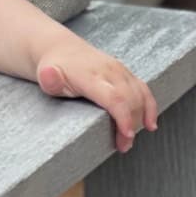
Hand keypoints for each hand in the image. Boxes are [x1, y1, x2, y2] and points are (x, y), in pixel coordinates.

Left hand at [37, 40, 158, 153]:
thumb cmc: (54, 68)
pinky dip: (150, 107)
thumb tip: (49, 75)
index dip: (124, 117)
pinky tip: (150, 124)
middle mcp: (108, 70)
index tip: (126, 136)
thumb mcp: (46, 75)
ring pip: (140, 96)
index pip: (114, 97)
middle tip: (122, 146)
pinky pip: (143, 89)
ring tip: (128, 139)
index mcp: (90, 74)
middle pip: (130, 100)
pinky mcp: (125, 72)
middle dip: (131, 125)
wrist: (60, 50)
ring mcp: (119, 70)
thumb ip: (49, 79)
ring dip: (140, 119)